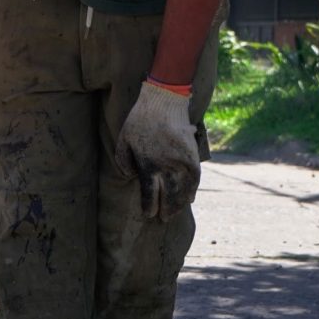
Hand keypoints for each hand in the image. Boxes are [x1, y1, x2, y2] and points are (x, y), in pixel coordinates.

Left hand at [114, 80, 199, 220]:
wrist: (164, 100)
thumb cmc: (139, 120)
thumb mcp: (124, 139)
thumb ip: (123, 161)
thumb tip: (131, 177)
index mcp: (147, 164)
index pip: (149, 194)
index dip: (149, 207)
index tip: (148, 214)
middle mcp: (166, 166)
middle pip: (168, 196)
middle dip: (166, 210)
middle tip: (163, 219)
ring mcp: (181, 161)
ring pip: (182, 191)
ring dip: (179, 204)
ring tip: (175, 212)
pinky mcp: (192, 154)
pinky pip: (195, 178)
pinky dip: (193, 190)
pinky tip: (190, 198)